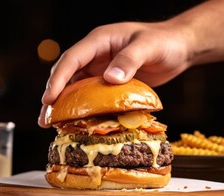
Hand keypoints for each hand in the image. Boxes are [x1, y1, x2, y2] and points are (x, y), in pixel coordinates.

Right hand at [38, 20, 192, 127]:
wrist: (178, 48)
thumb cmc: (165, 42)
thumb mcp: (148, 47)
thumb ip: (130, 60)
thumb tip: (109, 78)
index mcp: (100, 40)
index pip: (72, 59)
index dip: (58, 79)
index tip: (49, 100)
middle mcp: (96, 54)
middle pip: (68, 74)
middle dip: (54, 96)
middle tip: (45, 119)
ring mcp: (102, 68)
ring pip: (77, 87)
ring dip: (65, 105)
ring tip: (53, 125)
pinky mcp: (110, 82)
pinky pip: (93, 95)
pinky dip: (84, 108)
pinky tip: (79, 122)